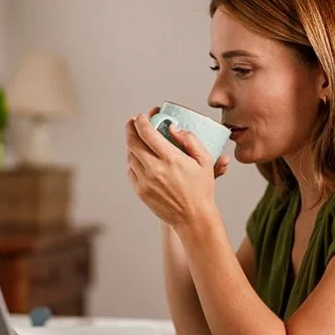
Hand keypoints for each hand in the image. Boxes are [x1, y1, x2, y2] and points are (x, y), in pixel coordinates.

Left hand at [125, 107, 225, 227]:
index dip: (142, 120)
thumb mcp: (205, 161)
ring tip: (137, 139)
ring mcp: (145, 181)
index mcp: (170, 159)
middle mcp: (154, 169)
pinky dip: (133, 161)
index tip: (143, 116)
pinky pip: (131, 171)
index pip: (147, 132)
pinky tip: (139, 158)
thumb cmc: (201, 190)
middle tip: (133, 122)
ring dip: (131, 144)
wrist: (193, 218)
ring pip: (130, 156)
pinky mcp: (141, 191)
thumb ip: (190, 140)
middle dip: (130, 128)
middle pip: (132, 142)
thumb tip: (173, 128)